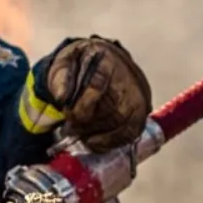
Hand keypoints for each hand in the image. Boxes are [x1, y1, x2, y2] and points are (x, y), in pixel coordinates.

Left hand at [44, 36, 151, 152]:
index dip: (83, 104)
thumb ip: (61, 78)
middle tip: (70, 128)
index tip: (69, 113)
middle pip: (112, 107)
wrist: (101, 63)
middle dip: (88, 123)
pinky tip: (94, 143)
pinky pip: (131, 132)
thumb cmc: (80, 66)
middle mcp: (128, 77)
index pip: (98, 84)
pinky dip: (111, 142)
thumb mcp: (65, 63)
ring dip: (98, 135)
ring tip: (80, 135)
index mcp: (107, 59)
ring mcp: (138, 95)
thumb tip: (61, 98)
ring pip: (122, 122)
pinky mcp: (141, 112)